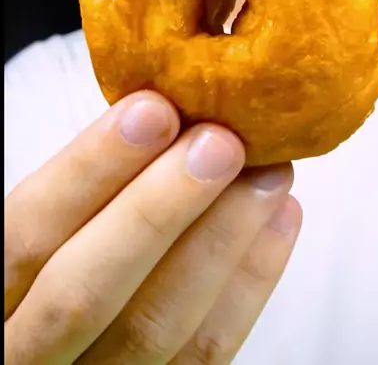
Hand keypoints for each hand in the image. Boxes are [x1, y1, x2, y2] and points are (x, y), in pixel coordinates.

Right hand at [5, 90, 301, 362]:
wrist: (77, 342)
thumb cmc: (66, 259)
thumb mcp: (54, 228)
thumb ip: (89, 191)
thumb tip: (169, 111)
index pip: (26, 233)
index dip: (89, 169)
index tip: (153, 110)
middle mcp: (27, 352)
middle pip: (85, 291)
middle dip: (159, 209)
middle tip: (221, 144)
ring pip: (151, 329)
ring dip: (220, 242)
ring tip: (269, 173)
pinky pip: (204, 358)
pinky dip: (249, 286)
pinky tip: (280, 221)